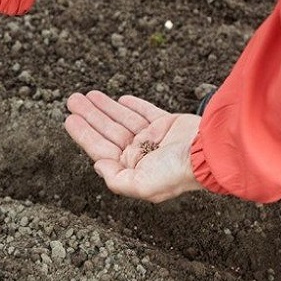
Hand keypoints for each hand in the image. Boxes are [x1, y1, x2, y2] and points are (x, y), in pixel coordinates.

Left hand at [65, 90, 202, 202]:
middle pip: (108, 131)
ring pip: (122, 120)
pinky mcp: (168, 124)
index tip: (69, 119)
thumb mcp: (141, 185)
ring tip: (87, 95)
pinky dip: (133, 105)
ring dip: (104, 107)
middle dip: (89, 116)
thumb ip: (116, 179)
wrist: (211, 153)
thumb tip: (98, 166)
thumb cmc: (177, 172)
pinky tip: (119, 99)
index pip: (100, 149)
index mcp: (132, 169)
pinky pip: (145, 112)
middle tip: (72, 100)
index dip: (83, 134)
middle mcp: (141, 155)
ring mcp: (154, 139)